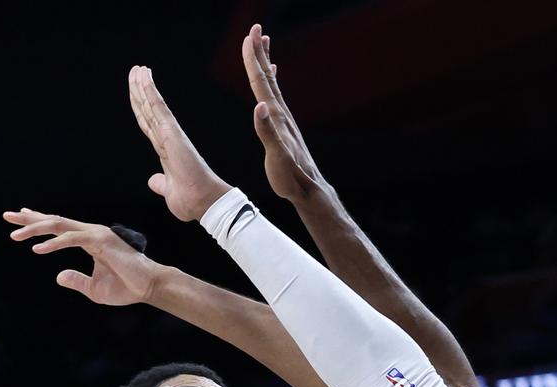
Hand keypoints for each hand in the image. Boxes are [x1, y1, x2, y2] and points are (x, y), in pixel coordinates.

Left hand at [4, 209, 167, 305]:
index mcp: (89, 241)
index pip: (59, 228)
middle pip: (55, 221)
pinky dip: (54, 243)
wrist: (148, 288)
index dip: (38, 222)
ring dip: (36, 229)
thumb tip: (58, 276)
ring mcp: (96, 234)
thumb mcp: (93, 289)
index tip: (19, 218)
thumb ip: (76, 280)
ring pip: (59, 226)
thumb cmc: (126, 288)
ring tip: (15, 235)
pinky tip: (38, 249)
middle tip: (7, 216)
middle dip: (30, 218)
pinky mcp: (101, 241)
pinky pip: (72, 239)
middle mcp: (91, 233)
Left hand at [128, 66, 231, 221]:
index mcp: (165, 151)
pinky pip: (158, 108)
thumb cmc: (191, 201)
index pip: (148, 124)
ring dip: (143, 86)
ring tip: (138, 69)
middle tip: (135, 70)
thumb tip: (153, 181)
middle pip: (148, 110)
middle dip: (139, 91)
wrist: (203, 204)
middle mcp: (167, 139)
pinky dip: (150, 92)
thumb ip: (160, 183)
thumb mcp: (169, 192)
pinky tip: (144, 77)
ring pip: (152, 105)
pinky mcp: (172, 134)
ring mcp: (169, 135)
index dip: (141, 107)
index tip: (136, 91)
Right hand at [242, 24, 326, 203]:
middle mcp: (281, 113)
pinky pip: (276, 96)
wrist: (308, 188)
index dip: (253, 60)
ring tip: (264, 43)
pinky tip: (273, 77)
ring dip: (265, 62)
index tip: (249, 36)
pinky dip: (272, 82)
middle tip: (255, 28)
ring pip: (271, 83)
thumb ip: (267, 132)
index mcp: (276, 117)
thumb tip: (259, 106)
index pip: (260, 83)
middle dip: (259, 52)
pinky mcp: (284, 126)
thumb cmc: (290, 177)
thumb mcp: (277, 157)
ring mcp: (284, 119)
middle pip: (266, 76)